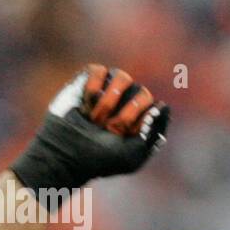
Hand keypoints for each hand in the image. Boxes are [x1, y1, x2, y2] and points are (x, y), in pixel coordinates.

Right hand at [10, 64, 168, 195]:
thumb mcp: (134, 154)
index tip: (121, 136)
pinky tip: (84, 106)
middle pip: (141, 92)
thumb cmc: (101, 159)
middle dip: (123, 115)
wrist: (65, 154)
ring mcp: (109, 89)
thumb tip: (164, 105)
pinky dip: (91, 89)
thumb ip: (154, 131)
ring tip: (95, 118)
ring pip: (122, 77)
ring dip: (107, 102)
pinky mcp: (87, 81)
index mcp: (143, 118)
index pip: (152, 106)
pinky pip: (98, 70)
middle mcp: (128, 100)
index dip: (137, 121)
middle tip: (107, 129)